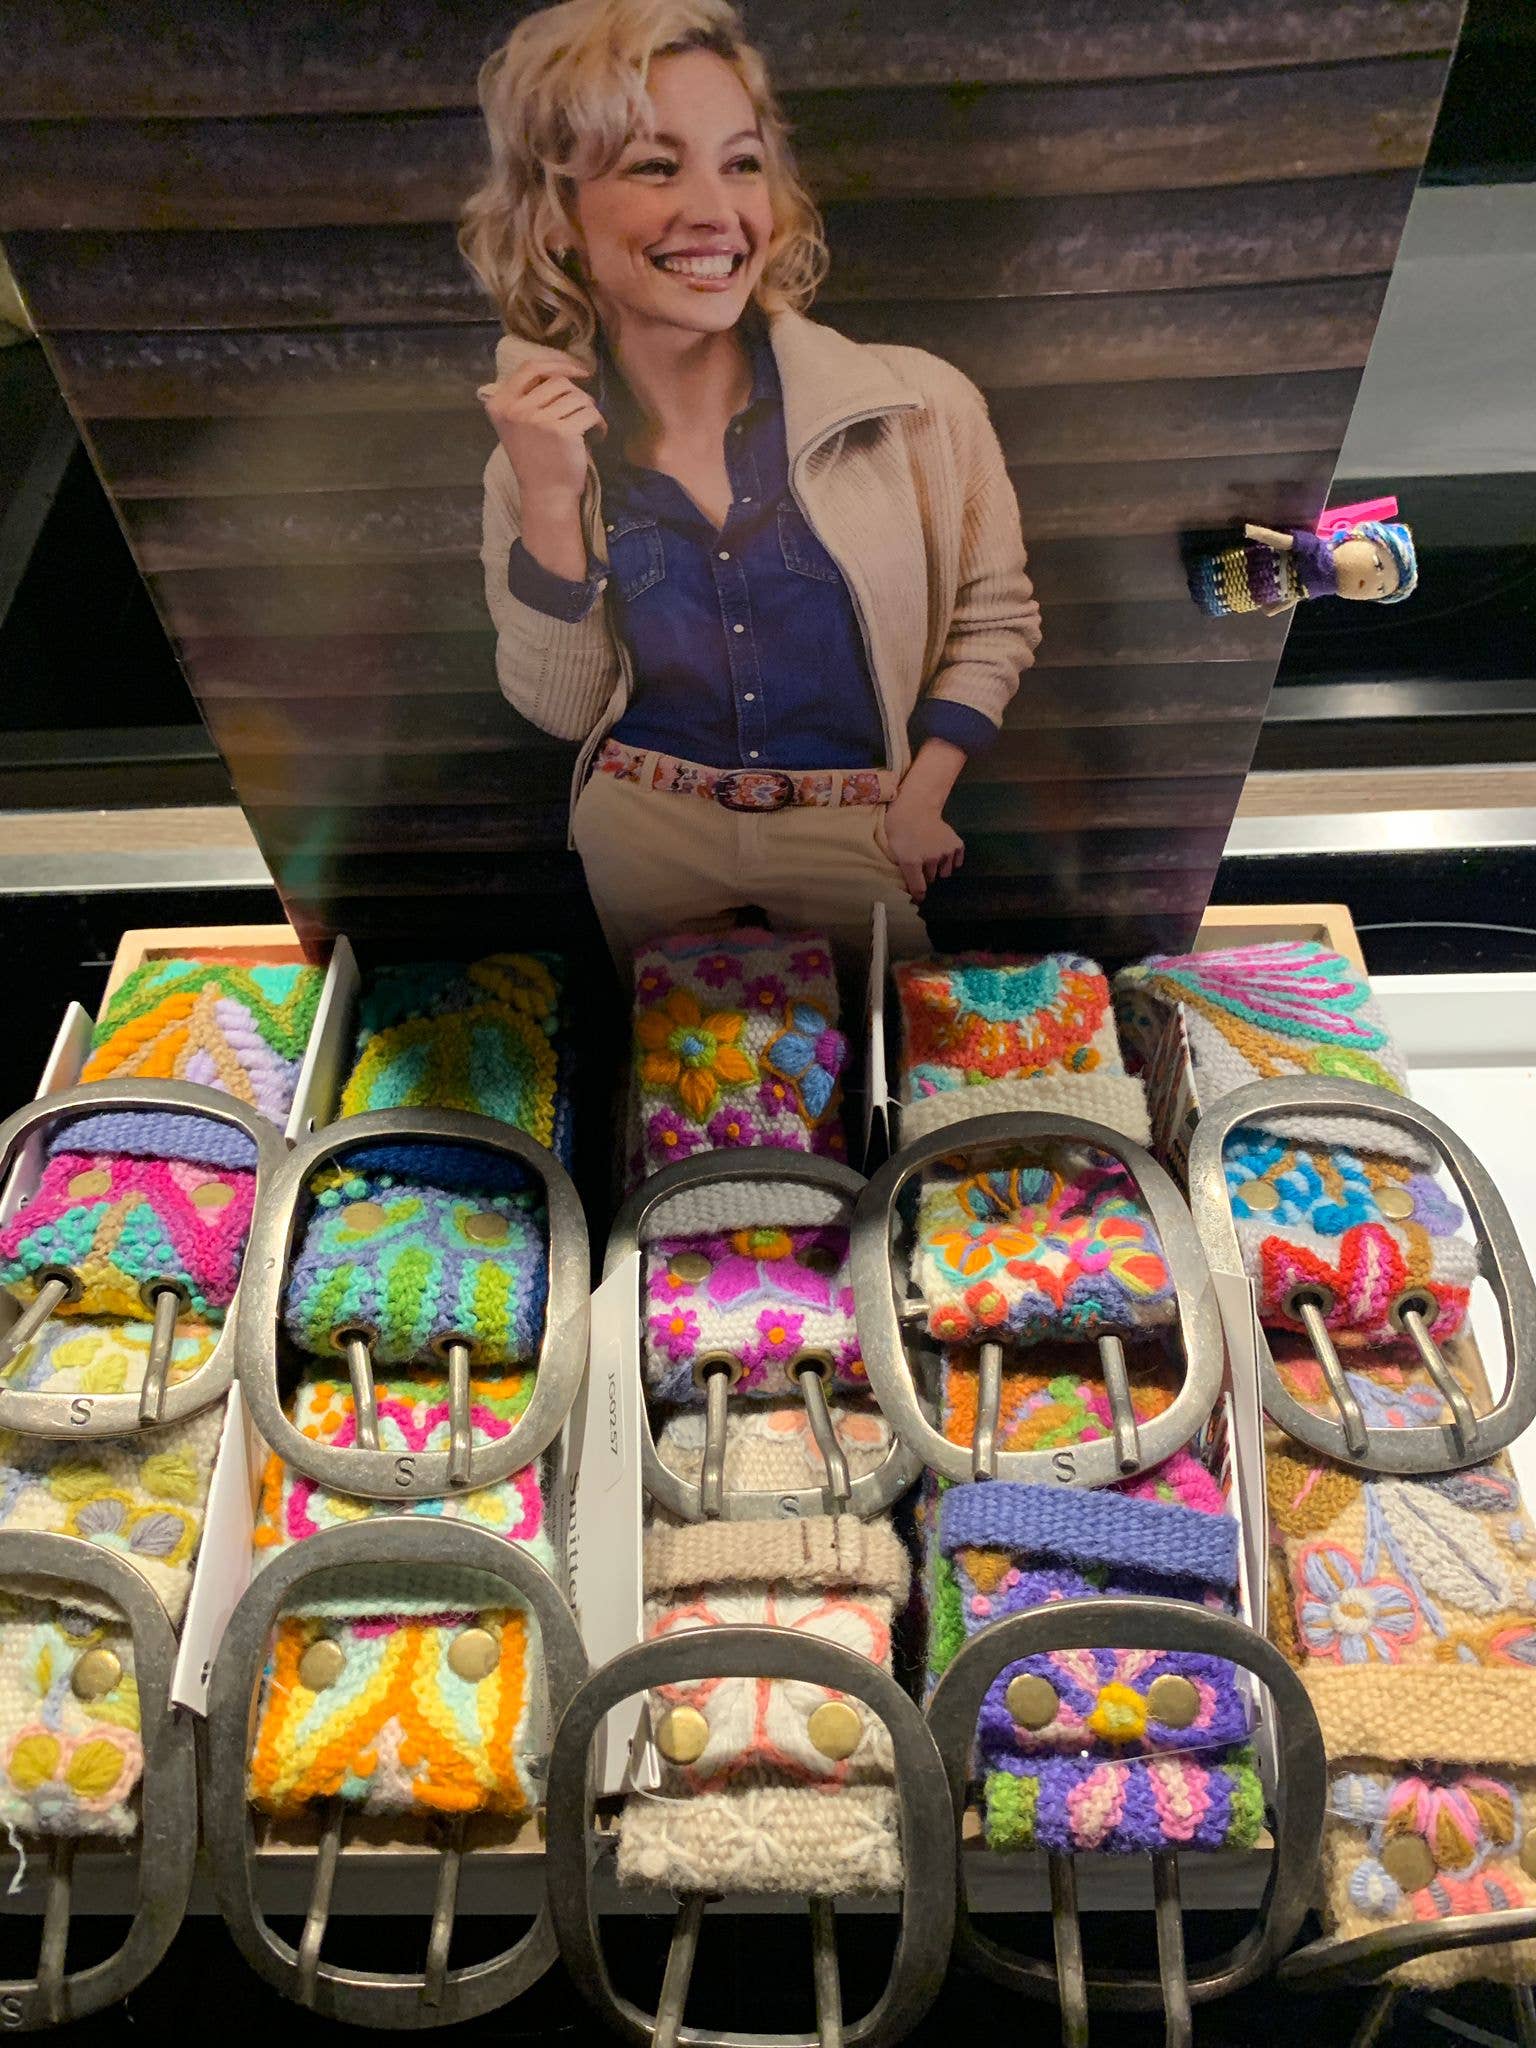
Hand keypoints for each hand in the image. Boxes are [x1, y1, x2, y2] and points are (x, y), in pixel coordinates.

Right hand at [478, 351, 604, 508]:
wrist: (546, 494)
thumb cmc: (536, 459)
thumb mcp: (518, 423)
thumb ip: (527, 396)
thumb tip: (562, 368)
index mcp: (500, 404)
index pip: (530, 368)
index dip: (557, 363)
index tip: (578, 371)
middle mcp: (516, 410)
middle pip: (558, 381)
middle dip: (576, 394)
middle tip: (581, 413)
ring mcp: (538, 420)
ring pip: (576, 395)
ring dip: (588, 408)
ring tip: (587, 426)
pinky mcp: (562, 431)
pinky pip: (590, 412)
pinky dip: (599, 423)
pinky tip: (596, 436)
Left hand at [877, 791, 964, 903]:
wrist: (915, 808)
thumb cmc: (900, 829)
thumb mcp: (894, 851)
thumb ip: (900, 870)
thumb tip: (906, 889)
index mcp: (911, 862)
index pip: (918, 888)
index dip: (918, 895)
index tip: (918, 898)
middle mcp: (931, 859)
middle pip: (931, 879)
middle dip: (926, 875)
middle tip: (920, 866)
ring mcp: (945, 851)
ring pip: (944, 872)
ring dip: (938, 869)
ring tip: (932, 859)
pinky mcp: (955, 844)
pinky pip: (957, 860)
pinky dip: (953, 862)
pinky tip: (946, 858)